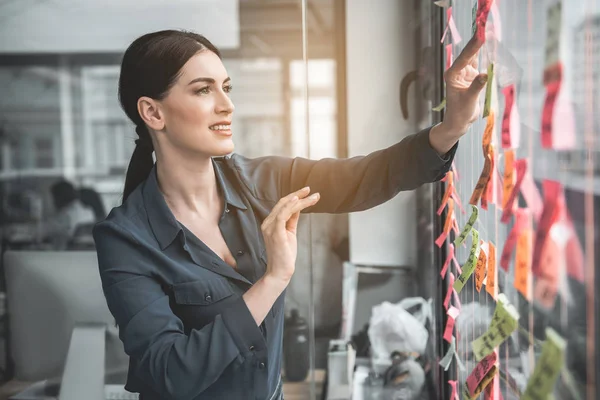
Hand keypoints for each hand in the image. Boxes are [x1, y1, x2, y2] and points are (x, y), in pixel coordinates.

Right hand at [260, 186, 319, 283]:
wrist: (280, 271)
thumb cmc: (284, 254)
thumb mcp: (290, 232)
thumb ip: (291, 220)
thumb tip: (297, 207)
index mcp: (270, 223)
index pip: (281, 205)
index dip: (294, 196)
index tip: (306, 192)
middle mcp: (268, 223)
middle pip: (282, 203)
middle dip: (297, 194)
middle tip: (310, 189)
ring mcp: (270, 228)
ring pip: (285, 207)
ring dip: (300, 200)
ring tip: (313, 196)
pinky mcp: (275, 233)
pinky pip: (282, 215)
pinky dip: (290, 206)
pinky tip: (298, 201)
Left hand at [430, 35, 487, 153]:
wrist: (459, 122)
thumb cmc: (460, 113)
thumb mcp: (469, 101)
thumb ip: (476, 87)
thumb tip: (485, 75)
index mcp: (452, 75)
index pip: (464, 58)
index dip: (473, 46)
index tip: (480, 36)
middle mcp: (457, 72)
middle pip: (468, 54)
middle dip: (477, 42)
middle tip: (485, 28)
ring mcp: (464, 74)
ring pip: (473, 57)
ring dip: (481, 47)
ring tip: (487, 33)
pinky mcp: (471, 77)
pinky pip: (478, 64)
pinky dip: (484, 56)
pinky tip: (490, 47)